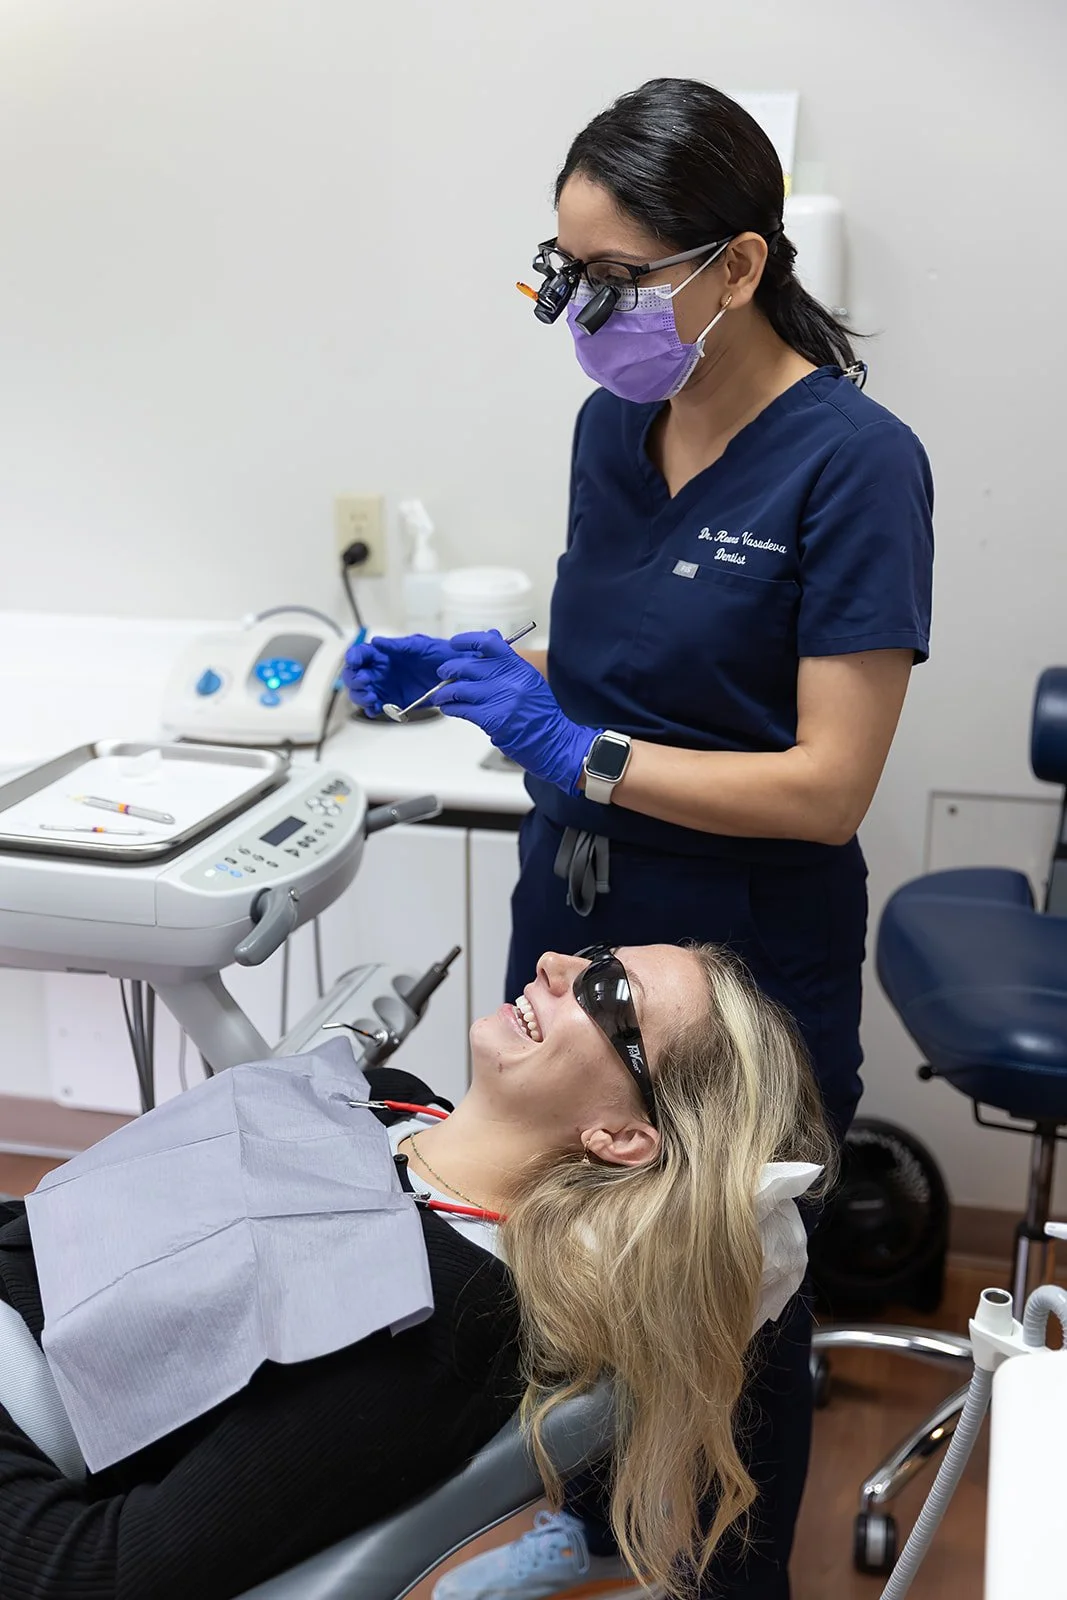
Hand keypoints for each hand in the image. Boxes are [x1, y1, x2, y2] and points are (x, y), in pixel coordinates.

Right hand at [342, 633, 452, 717]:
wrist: (457, 673)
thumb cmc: (440, 653)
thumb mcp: (419, 645)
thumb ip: (397, 645)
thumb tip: (377, 641)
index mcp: (383, 654)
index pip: (360, 654)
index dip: (353, 657)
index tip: (355, 662)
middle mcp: (380, 670)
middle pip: (354, 675)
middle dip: (354, 680)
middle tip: (365, 682)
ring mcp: (385, 688)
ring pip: (361, 693)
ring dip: (360, 696)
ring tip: (371, 698)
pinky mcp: (394, 703)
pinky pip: (376, 708)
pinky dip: (372, 709)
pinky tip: (376, 708)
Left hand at [435, 631, 600, 793]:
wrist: (553, 742)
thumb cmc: (541, 714)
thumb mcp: (529, 680)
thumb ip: (508, 661)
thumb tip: (490, 637)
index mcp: (519, 667)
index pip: (489, 643)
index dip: (467, 640)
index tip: (455, 643)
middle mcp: (510, 680)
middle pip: (468, 666)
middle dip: (449, 670)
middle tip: (443, 673)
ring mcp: (500, 699)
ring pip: (459, 689)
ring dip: (445, 693)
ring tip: (441, 696)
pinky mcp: (491, 719)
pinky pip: (461, 709)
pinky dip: (450, 708)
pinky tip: (448, 708)